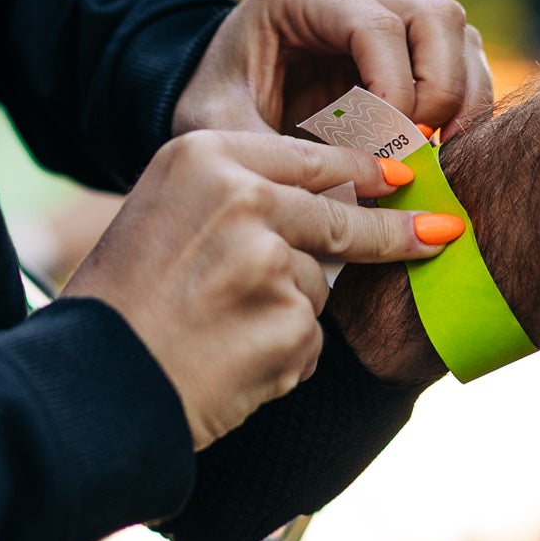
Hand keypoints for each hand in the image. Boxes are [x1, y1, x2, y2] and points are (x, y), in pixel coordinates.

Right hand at [63, 129, 467, 450]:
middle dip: (398, 230)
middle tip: (444, 232)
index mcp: (205, 156)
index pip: (309, 157)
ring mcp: (270, 258)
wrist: (95, 384)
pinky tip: (230, 364)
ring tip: (218, 335)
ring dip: (288, 314)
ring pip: (318, 284)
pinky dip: (283, 358)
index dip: (366, 172)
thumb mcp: (165, 213)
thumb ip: (239, 194)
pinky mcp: (289, 322)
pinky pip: (308, 339)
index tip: (406, 179)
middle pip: (341, 214)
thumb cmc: (121, 302)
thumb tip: (336, 198)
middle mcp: (242, 196)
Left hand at [175, 0, 493, 142]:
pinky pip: (464, 56)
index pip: (375, 26)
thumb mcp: (219, 128)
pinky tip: (441, 150)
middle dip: (436, 94)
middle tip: (412, 154)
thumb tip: (353, 193)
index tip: (380, 153)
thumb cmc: (219, 105)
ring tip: (433, 157)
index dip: (392, 93)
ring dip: (460, 100)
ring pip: (458, 31)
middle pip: (433, 16)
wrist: (223, 91)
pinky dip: (465, 105)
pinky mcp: (415, 31)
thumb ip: (274, 155)